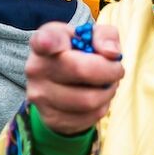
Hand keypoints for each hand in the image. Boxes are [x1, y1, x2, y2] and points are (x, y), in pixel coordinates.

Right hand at [25, 19, 124, 135]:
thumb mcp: (91, 36)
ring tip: (106, 84)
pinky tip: (96, 97)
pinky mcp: (52, 118)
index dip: (46, 41)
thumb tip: (111, 53)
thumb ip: (105, 36)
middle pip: (81, 70)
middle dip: (110, 71)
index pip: (43, 41)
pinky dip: (102, 107)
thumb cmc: (79, 53)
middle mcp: (37, 68)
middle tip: (116, 70)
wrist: (60, 84)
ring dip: (108, 92)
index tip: (47, 42)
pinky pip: (90, 117)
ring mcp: (41, 96)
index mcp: (45, 40)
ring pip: (89, 100)